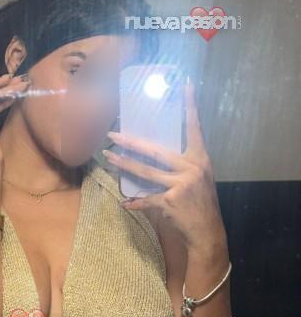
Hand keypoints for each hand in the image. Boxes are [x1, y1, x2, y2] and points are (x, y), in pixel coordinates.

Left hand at [102, 81, 226, 252]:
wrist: (207, 231)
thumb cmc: (201, 204)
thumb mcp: (199, 179)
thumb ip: (182, 165)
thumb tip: (157, 154)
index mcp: (199, 159)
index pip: (194, 127)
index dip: (190, 106)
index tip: (186, 84)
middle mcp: (190, 168)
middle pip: (155, 151)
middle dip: (131, 142)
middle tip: (113, 134)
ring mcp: (180, 185)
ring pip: (145, 172)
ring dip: (124, 165)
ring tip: (108, 157)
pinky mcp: (170, 202)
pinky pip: (146, 199)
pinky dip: (135, 202)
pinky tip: (124, 202)